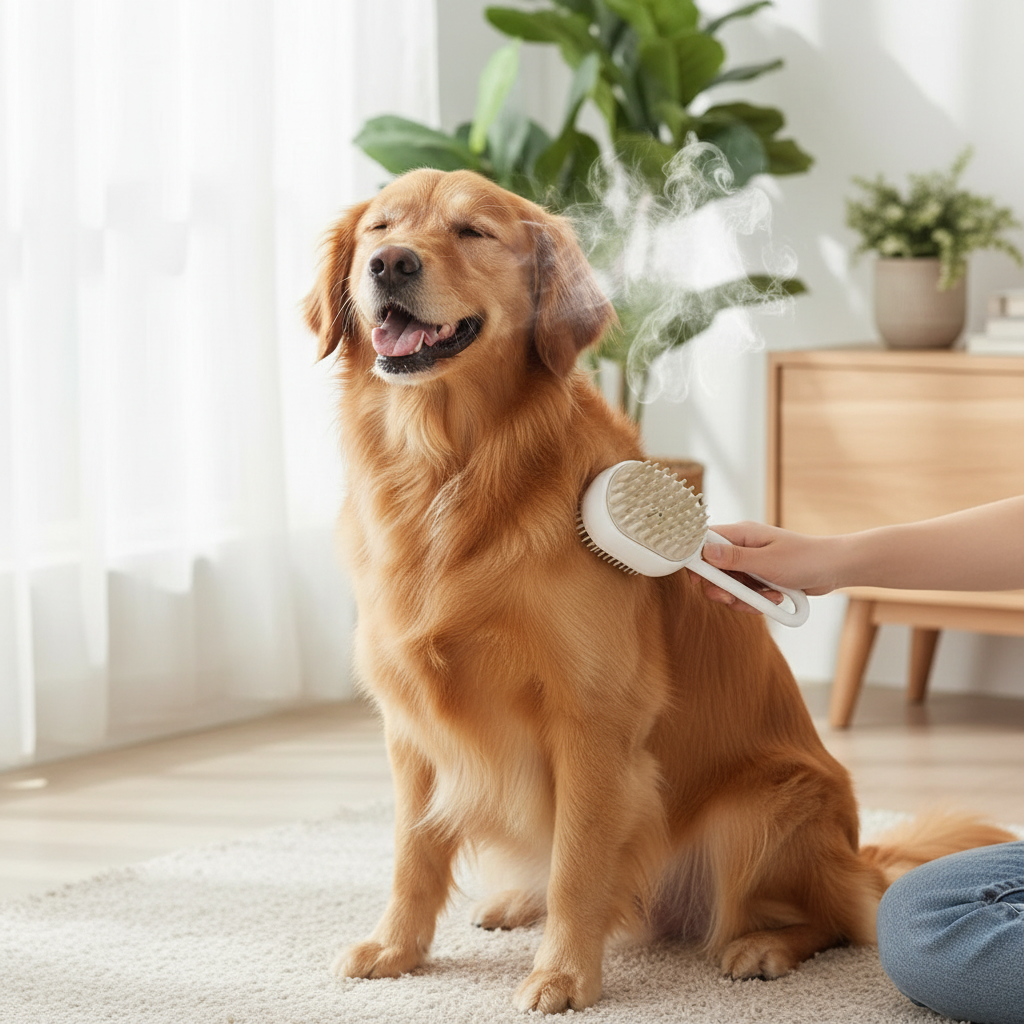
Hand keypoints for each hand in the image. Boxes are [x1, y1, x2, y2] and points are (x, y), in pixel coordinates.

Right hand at [694, 522, 841, 611]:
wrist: (833, 569)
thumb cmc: (805, 559)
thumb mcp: (767, 561)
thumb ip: (734, 558)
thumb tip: (705, 552)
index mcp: (742, 533)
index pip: (705, 541)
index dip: (696, 560)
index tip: (697, 579)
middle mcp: (743, 546)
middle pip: (714, 569)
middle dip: (721, 588)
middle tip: (731, 599)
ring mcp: (751, 563)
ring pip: (729, 585)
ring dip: (743, 598)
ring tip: (767, 598)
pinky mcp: (759, 577)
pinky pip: (745, 593)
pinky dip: (756, 600)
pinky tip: (774, 599)